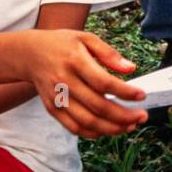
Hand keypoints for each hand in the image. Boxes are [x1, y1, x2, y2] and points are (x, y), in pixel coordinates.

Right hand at [22, 30, 146, 138]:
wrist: (30, 53)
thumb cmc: (61, 44)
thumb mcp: (85, 38)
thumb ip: (109, 53)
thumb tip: (131, 68)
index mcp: (75, 61)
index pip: (103, 82)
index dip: (124, 92)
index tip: (141, 95)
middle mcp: (64, 81)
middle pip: (97, 106)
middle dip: (123, 115)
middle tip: (142, 116)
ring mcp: (57, 97)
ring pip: (87, 121)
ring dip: (111, 128)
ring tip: (130, 125)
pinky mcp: (52, 108)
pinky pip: (74, 127)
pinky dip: (93, 133)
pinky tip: (108, 129)